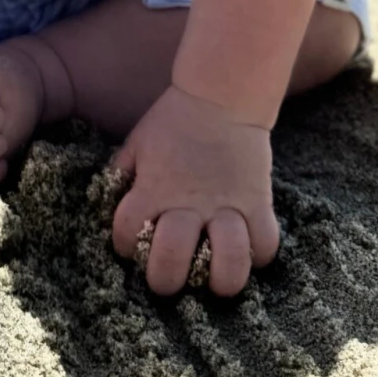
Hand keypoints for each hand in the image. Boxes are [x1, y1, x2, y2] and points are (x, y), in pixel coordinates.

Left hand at [110, 85, 279, 296]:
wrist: (220, 96)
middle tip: (172, 275)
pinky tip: (247, 248)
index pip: (125, 234)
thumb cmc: (173, 122)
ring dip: (220, 279)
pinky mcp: (258, 203)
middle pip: (171, 262)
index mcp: (152, 189)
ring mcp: (226, 207)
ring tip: (215, 277)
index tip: (132, 241)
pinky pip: (266, 244)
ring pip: (228, 265)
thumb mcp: (137, 144)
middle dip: (166, 280)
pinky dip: (258, 254)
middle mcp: (187, 205)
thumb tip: (111, 202)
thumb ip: (122, 176)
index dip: (123, 245)